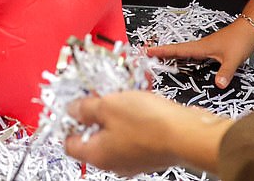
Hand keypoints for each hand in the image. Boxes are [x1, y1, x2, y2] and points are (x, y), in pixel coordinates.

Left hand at [65, 91, 230, 174]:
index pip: (69, 144)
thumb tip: (71, 110)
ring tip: (119, 92)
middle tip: (96, 92)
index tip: (70, 104)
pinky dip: (131, 114)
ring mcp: (133, 158)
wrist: (187, 133)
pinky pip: (133, 130)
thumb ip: (85, 108)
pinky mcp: (149, 150)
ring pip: (114, 131)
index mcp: (97, 154)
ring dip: (114, 110)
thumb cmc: (148, 123)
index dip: (66, 122)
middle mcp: (114, 161)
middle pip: (92, 136)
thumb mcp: (107, 105)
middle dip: (92, 112)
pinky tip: (137, 98)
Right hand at [148, 17, 253, 87]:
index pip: (178, 50)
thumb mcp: (233, 59)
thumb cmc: (239, 41)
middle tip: (148, 53)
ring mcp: (204, 46)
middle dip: (162, 51)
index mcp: (201, 47)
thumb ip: (225, 72)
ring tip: (160, 56)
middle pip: (177, 49)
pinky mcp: (210, 48)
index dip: (163, 51)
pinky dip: (183, 54)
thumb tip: (218, 85)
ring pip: (183, 50)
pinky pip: (191, 52)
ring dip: (171, 52)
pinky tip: (183, 58)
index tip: (149, 51)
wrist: (248, 30)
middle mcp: (200, 46)